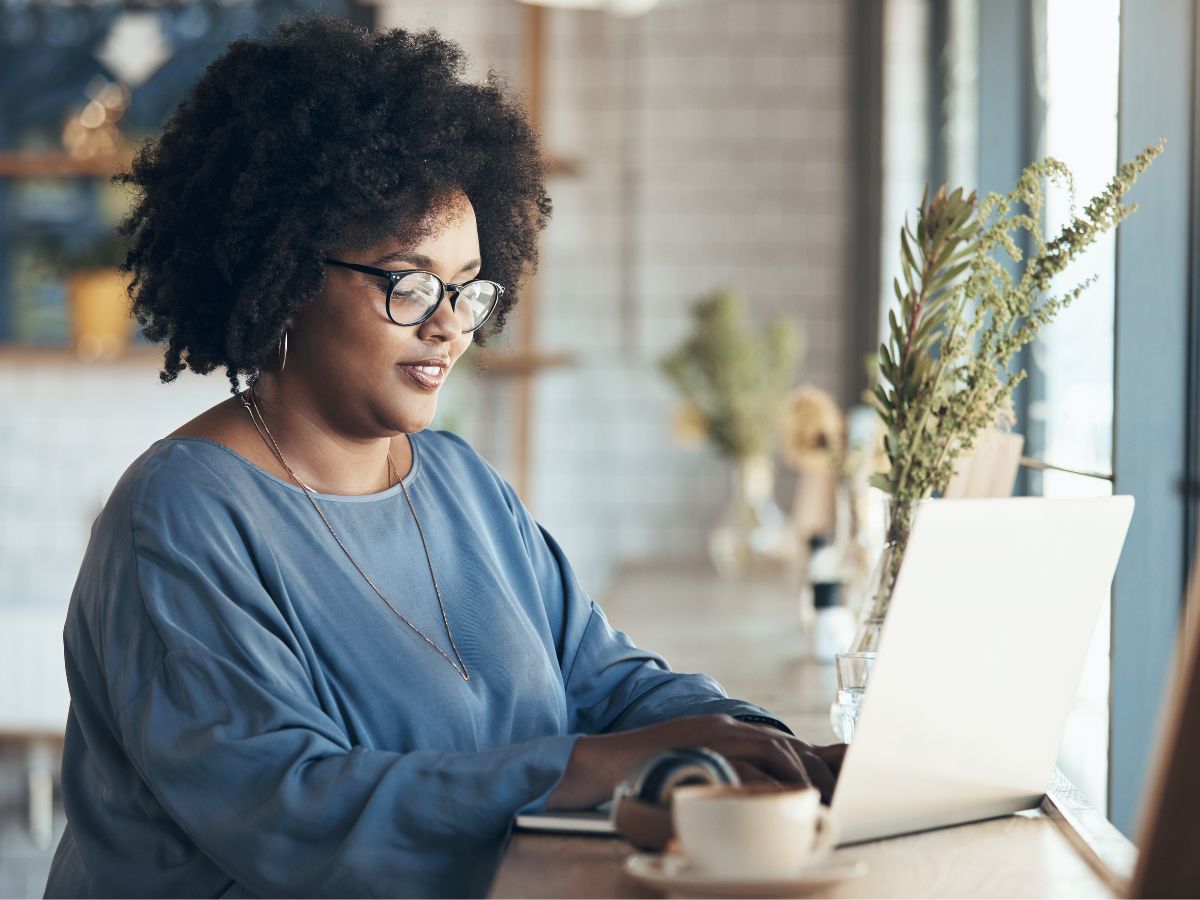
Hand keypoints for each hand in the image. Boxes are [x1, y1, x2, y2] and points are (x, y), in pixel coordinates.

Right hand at [544, 714, 846, 809]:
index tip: (828, 784)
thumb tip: (759, 798)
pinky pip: (749, 765)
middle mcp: (726, 727)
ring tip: (813, 800)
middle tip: (831, 797)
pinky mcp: (703, 748)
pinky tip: (783, 799)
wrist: (606, 763)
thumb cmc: (648, 773)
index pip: (779, 742)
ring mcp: (715, 735)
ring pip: (775, 750)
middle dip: (815, 770)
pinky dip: (771, 782)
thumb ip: (725, 774)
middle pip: (785, 745)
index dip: (810, 761)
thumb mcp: (695, 767)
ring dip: (799, 776)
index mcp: (726, 730)